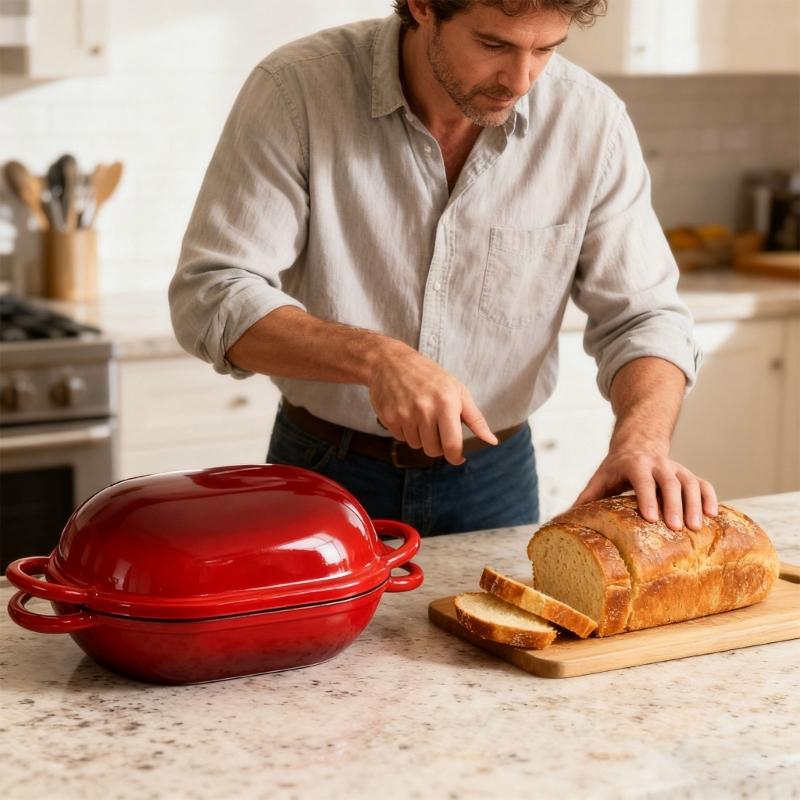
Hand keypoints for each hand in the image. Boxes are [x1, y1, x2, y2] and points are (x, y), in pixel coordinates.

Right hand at [368, 341, 496, 464]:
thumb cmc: (430, 376)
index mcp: (446, 403)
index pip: (451, 445)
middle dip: (438, 446)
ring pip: (416, 445)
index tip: (458, 457)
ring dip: (421, 438)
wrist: (391, 362)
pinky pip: (401, 438)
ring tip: (421, 417)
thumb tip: (492, 442)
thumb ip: (476, 419)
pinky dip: (406, 432)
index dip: (456, 457)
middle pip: (433, 450)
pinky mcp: (388, 418)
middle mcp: (424, 409)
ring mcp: (404, 414)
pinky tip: (407, 414)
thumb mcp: (458, 391)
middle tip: (438, 430)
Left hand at [571, 445, 718, 530]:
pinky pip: (703, 484)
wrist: (638, 443)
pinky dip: (710, 498)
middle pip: (669, 482)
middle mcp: (658, 464)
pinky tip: (714, 517)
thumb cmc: (615, 468)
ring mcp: (676, 469)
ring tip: (697, 528)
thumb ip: (584, 500)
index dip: (646, 497)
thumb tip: (558, 521)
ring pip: (689, 483)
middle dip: (674, 504)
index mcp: (634, 465)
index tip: (650, 518)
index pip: (641, 480)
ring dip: (695, 504)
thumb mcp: (599, 479)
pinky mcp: (689, 474)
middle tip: (676, 528)